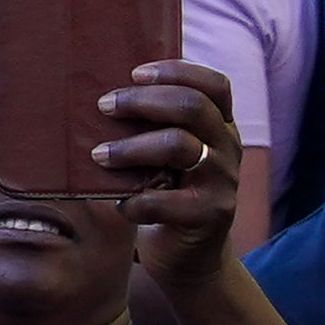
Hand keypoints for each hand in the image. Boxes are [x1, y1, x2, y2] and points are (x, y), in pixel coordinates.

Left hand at [95, 57, 247, 301]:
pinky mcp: (209, 215)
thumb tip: (99, 96)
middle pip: (193, 107)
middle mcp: (226, 147)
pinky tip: (119, 204)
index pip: (214, 85)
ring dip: (131, 148)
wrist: (188, 253)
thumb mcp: (167, 154)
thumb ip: (153, 126)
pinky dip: (136, 201)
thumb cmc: (166, 191)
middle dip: (143, 101)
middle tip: (104, 106)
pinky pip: (167, 202)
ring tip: (98, 155)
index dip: (177, 72)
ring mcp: (222, 181)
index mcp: (219, 125)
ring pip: (179, 147)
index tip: (135, 73)